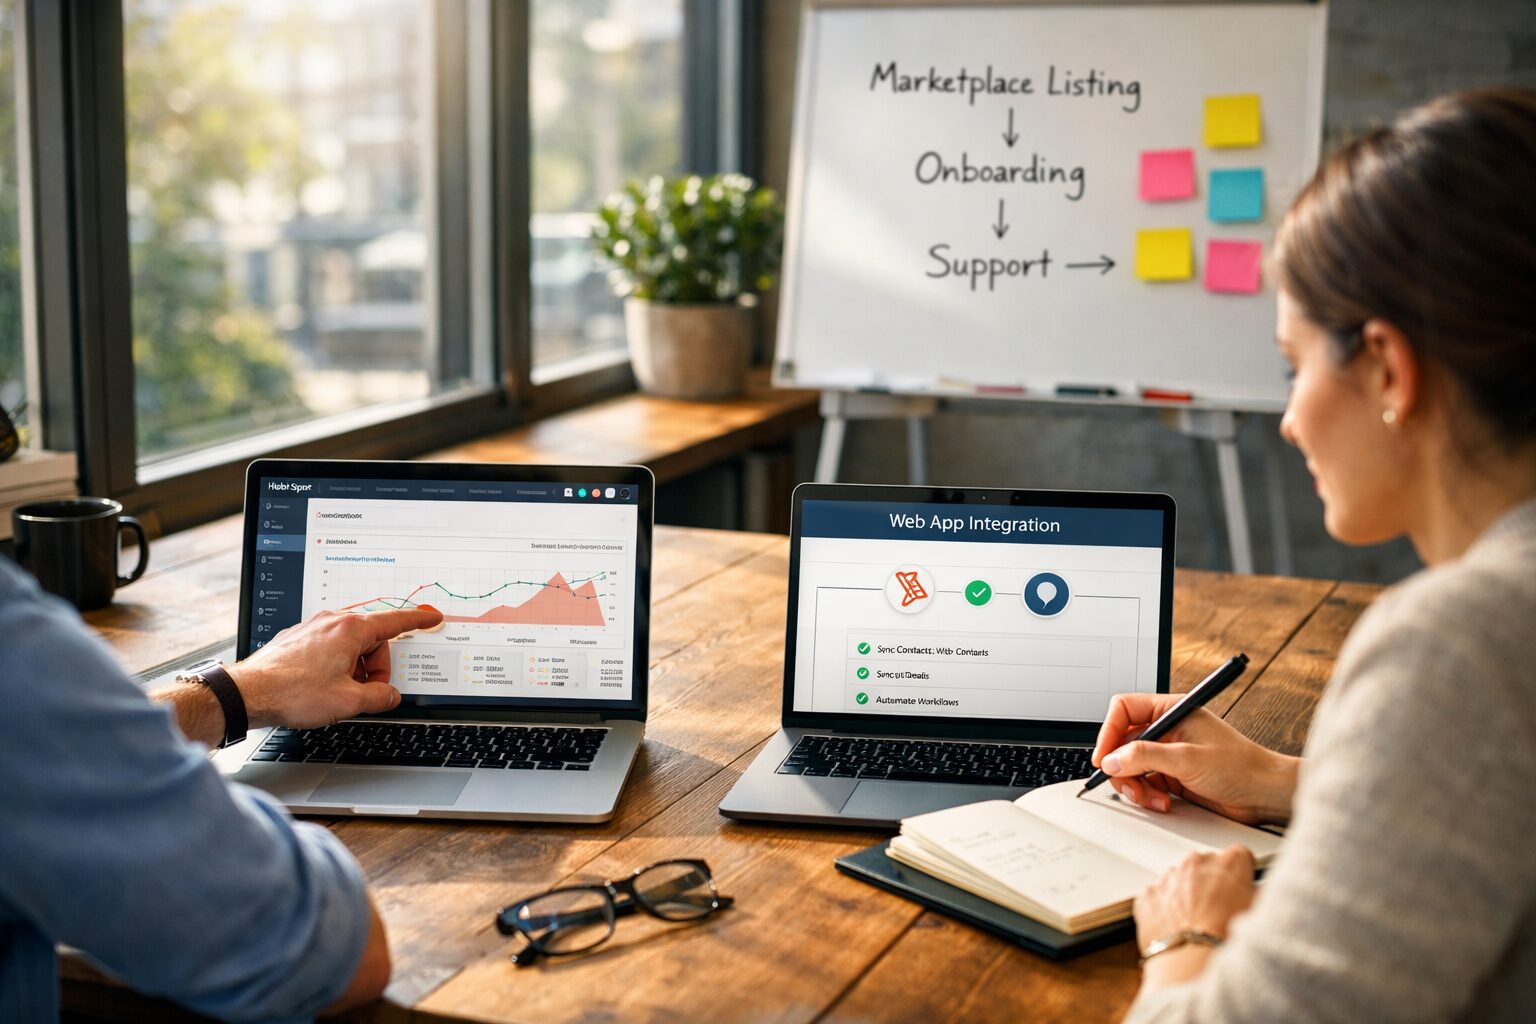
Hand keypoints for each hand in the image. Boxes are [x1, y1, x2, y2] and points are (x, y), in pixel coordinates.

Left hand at [227, 607, 442, 730]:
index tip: (432, 618)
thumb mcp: (349, 702)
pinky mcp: (298, 639)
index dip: (418, 620)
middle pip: (372, 639)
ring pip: (350, 645)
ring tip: (339, 693)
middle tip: (367, 692)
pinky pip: (329, 648)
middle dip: (376, 666)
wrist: (248, 693)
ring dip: (354, 668)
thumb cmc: (294, 692)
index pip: (395, 620)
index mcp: (351, 630)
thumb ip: (380, 697)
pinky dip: (335, 665)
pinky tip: (322, 686)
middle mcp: (332, 622)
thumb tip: (391, 695)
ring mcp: (313, 628)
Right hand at [1091, 692, 1298, 824]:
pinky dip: (1147, 796)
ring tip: (1152, 798)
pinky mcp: (1172, 776)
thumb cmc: (1240, 766)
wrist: (1264, 794)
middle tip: (1129, 785)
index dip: (1109, 732)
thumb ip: (1146, 756)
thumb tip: (1113, 760)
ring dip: (1135, 786)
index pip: (1125, 710)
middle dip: (1123, 767)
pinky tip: (1164, 802)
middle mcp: (1167, 730)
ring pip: (1130, 766)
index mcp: (1171, 711)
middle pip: (1122, 742)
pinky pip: (1144, 784)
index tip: (1104, 756)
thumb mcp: (1188, 758)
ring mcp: (1168, 754)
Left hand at [1134, 845, 1256, 987]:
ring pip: (1179, 880)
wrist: (1193, 959)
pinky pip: (1157, 897)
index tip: (1240, 886)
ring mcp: (1169, 876)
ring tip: (1197, 924)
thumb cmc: (1229, 938)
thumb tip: (1260, 893)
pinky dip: (1164, 909)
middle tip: (1218, 911)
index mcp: (1229, 862)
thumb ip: (1258, 895)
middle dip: (1211, 883)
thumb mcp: (1260, 914)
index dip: (1241, 873)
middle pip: (1206, 866)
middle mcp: (1197, 862)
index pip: (1240, 856)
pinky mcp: (1149, 894)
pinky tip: (1176, 928)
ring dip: (1186, 895)